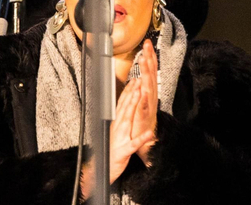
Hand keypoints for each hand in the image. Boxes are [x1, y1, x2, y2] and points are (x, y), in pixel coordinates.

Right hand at [80, 46, 157, 197]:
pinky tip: (150, 134)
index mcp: (117, 123)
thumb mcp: (117, 134)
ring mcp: (121, 138)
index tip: (135, 80)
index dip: (129, 91)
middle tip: (138, 79)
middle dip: (132, 92)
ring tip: (140, 94)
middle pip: (126, 107)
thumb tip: (125, 110)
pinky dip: (141, 138)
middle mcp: (118, 127)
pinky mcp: (124, 150)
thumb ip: (121, 121)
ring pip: (128, 119)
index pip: (123, 104)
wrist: (100, 169)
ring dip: (133, 106)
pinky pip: (134, 144)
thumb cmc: (109, 152)